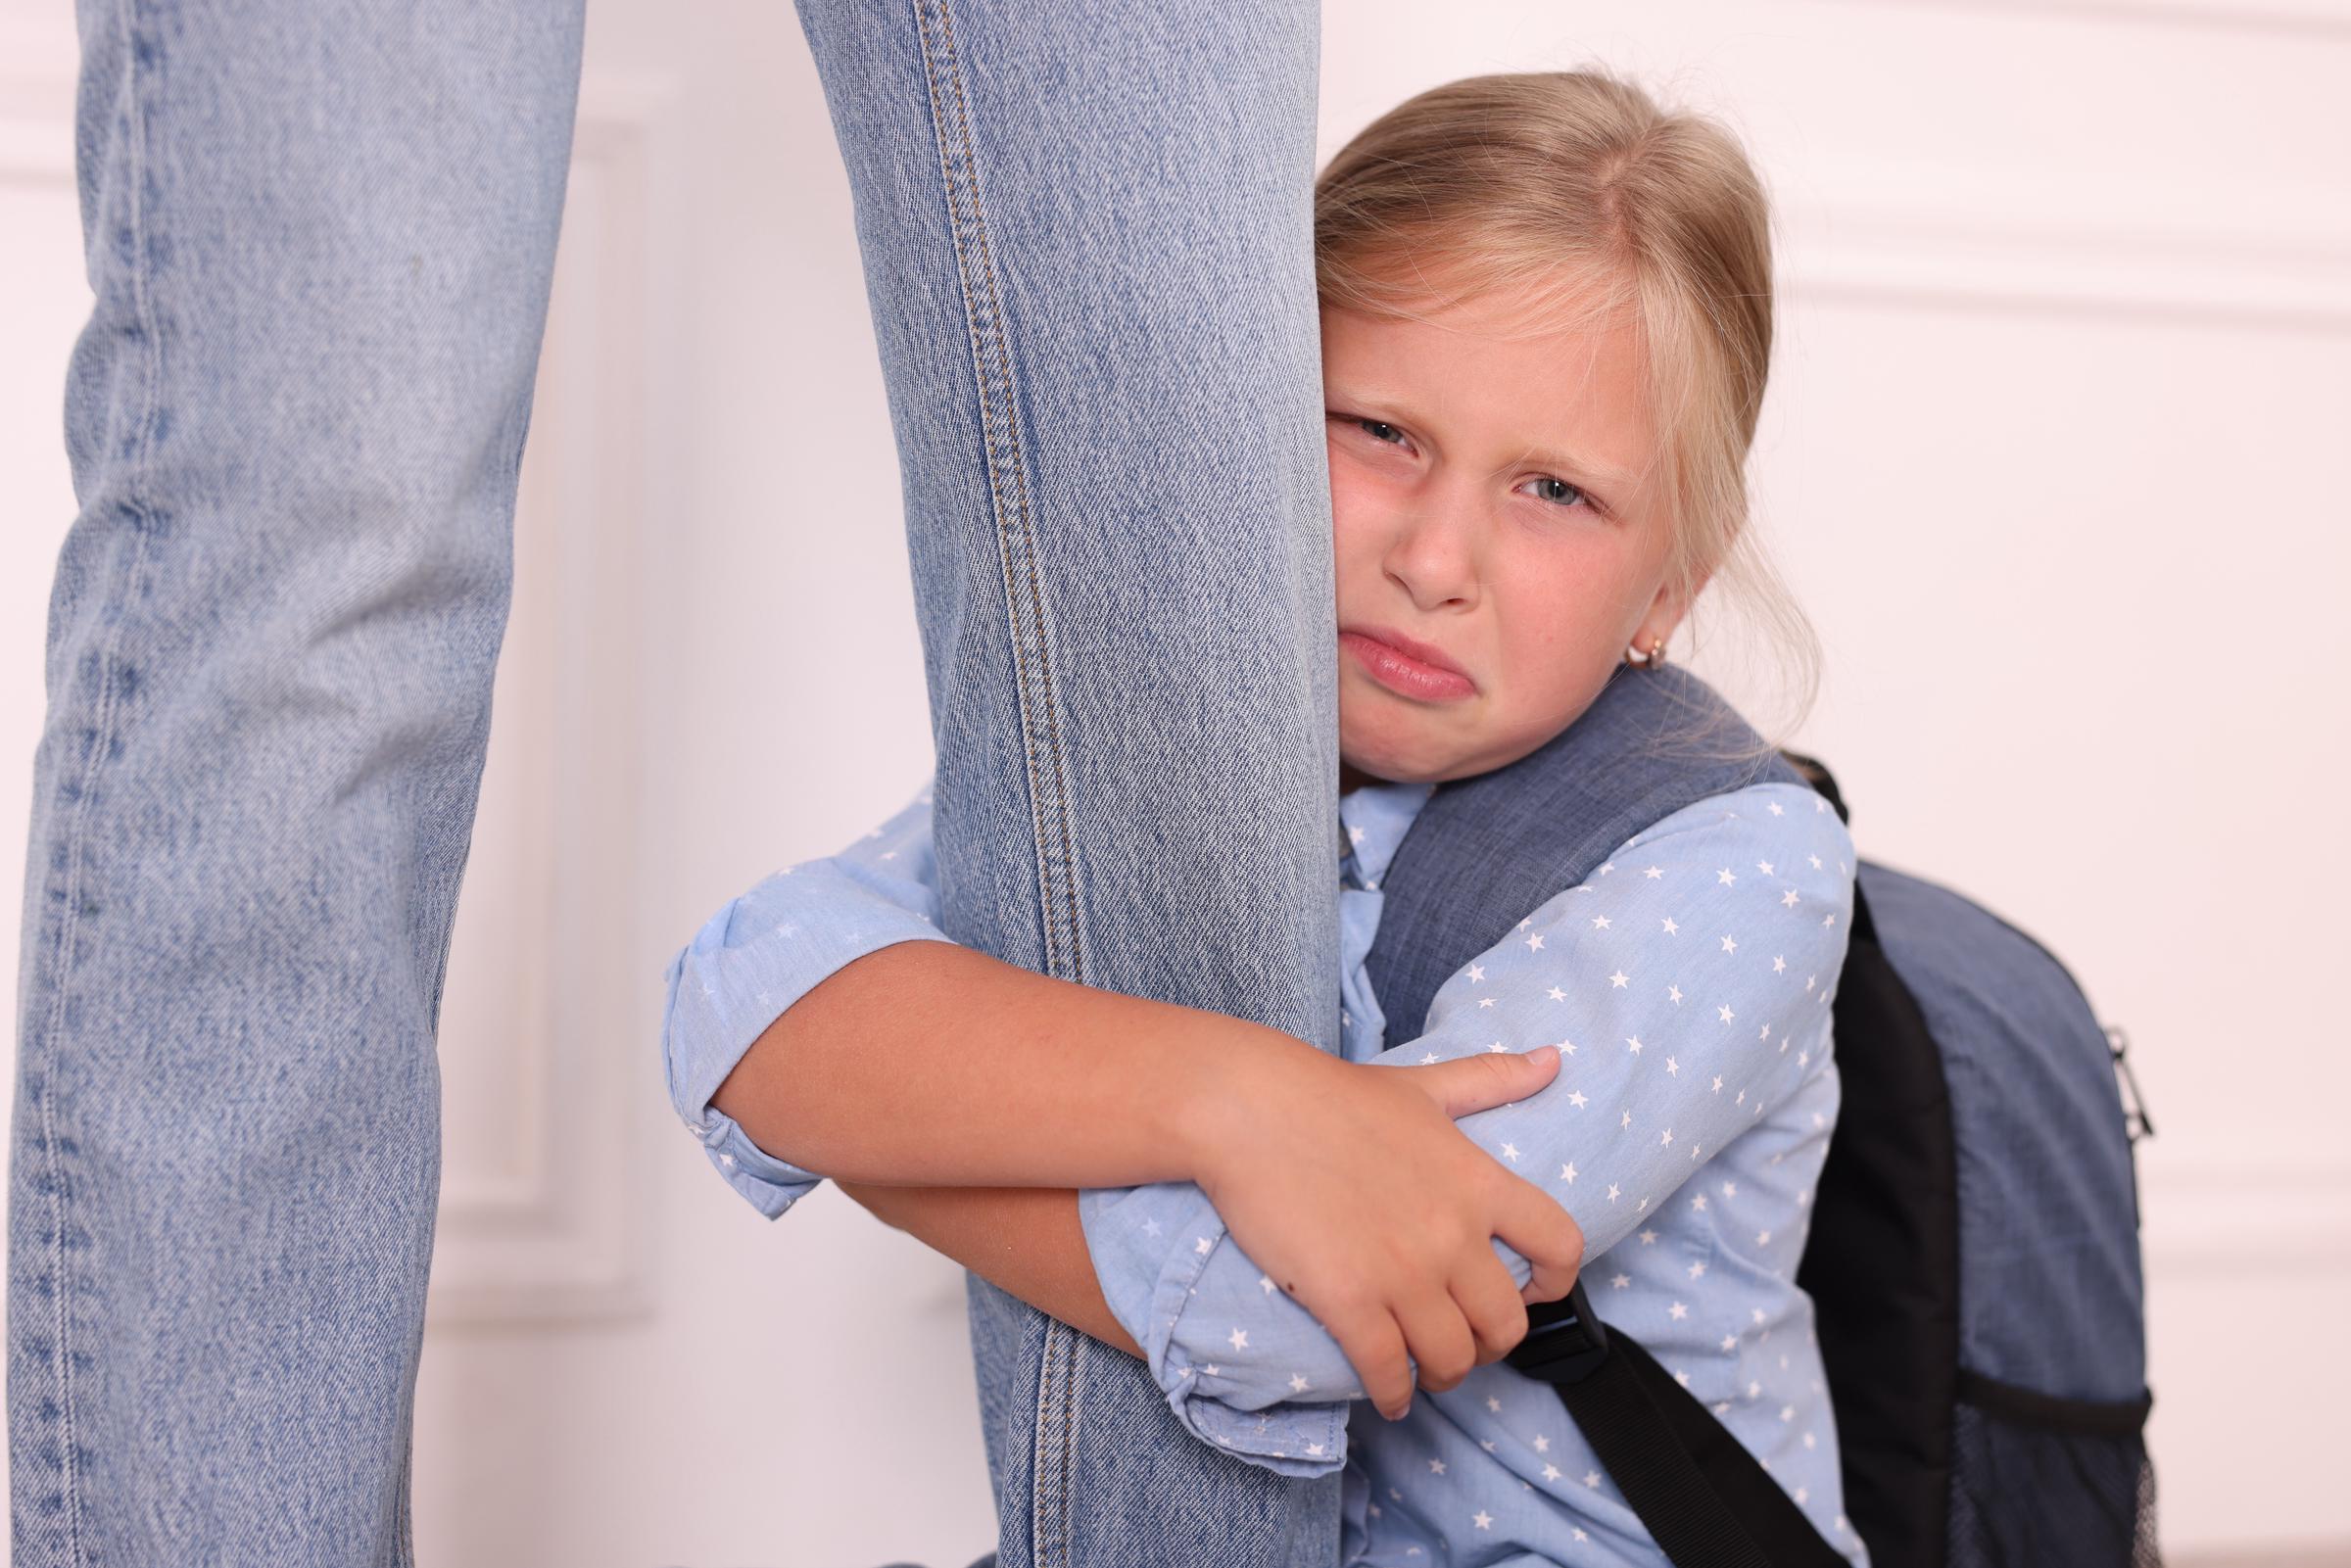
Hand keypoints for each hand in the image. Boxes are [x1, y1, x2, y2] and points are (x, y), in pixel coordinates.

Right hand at [1186, 1043, 1583, 1421]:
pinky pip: (1388, 1372)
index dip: (1555, 1283)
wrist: (1249, 1109)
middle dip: (1489, 1343)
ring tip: (1424, 1370)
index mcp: (1477, 1183)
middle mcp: (1452, 1235)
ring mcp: (1401, 1273)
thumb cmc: (1332, 1095)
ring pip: (1452, 1359)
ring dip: (1444, 1374)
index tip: (1532, 1291)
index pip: (1559, 1246)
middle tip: (1463, 1339)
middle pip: (1506, 1323)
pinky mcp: (1348, 1302)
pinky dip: (1393, 1395)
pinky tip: (1387, 1394)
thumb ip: (1492, 1078)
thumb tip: (1553, 1059)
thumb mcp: (1424, 1085)